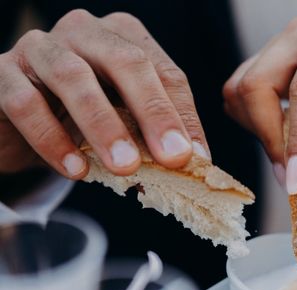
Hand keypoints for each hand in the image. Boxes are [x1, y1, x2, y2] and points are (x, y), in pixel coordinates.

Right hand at [0, 9, 208, 178]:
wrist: (17, 125)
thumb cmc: (80, 121)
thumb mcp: (125, 124)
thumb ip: (154, 134)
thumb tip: (197, 161)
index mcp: (125, 39)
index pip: (165, 73)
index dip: (183, 116)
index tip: (197, 159)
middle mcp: (85, 32)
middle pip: (126, 62)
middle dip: (154, 112)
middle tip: (172, 158)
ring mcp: (41, 47)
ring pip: (73, 76)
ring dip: (103, 125)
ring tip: (125, 167)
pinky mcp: (1, 72)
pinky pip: (26, 101)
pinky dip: (52, 138)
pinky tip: (75, 170)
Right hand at [223, 17, 296, 193]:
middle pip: (256, 86)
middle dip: (268, 138)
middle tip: (291, 178)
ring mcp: (276, 46)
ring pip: (240, 92)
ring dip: (258, 133)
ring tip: (290, 158)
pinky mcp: (263, 61)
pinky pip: (239, 96)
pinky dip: (253, 125)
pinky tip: (282, 138)